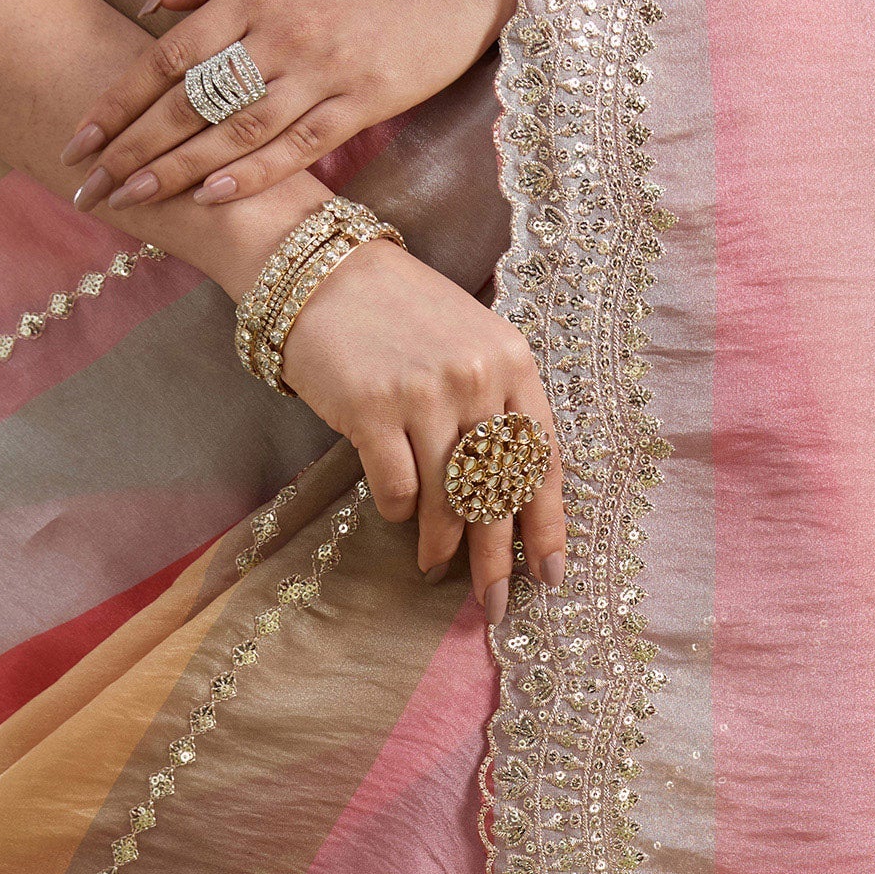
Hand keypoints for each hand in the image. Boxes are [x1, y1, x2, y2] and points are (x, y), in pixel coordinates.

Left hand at [61, 0, 516, 211]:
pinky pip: (302, 144)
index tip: (83, 135)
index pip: (171, 54)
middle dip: (136, 148)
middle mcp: (283, 31)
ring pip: (238, 131)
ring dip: (181, 171)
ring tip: (137, 202)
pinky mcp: (370, 101)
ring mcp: (327, 70)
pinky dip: (256, 173)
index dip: (122, 100)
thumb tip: (156, 3)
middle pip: (193, 102)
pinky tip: (216, 196)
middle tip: (92, 187)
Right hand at [280, 238, 564, 620]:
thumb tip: (510, 499)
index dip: (548, 525)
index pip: (543, 460)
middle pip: (499, 491)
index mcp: (514, 363)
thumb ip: (499, 406)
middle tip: (496, 603)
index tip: (549, 573)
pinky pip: (396, 487)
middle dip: (497, 559)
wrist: (325, 270)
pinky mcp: (373, 407)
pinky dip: (398, 512)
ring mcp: (425, 393)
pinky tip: (396, 515)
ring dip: (441, 544)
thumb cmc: (403, 315)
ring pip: (447, 498)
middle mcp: (478, 377)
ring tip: (434, 566)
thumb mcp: (472, 345)